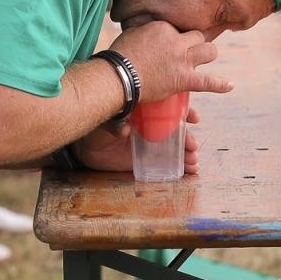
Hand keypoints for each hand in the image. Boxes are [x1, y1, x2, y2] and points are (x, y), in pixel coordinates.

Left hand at [73, 105, 203, 174]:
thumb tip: (125, 131)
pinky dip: (180, 166)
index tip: (195, 118)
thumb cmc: (96, 128)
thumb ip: (115, 124)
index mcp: (146, 112)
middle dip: (188, 138)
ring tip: (194, 161)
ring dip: (187, 153)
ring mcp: (150, 145)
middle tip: (193, 146)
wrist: (85, 147)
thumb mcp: (105, 121)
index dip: (184, 112)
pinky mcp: (146, 161)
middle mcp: (151, 128)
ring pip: (175, 148)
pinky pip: (166, 164)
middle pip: (176, 131)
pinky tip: (190, 170)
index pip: (170, 109)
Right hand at [108, 20, 229, 101]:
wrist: (118, 76)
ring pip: (209, 51)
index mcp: (163, 27)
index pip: (179, 27)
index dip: (178, 36)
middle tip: (189, 49)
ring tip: (204, 58)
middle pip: (198, 36)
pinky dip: (219, 84)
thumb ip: (143, 30)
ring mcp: (182, 60)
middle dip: (196, 42)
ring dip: (207, 54)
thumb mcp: (131, 33)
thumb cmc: (119, 57)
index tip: (172, 42)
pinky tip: (229, 85)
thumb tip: (145, 33)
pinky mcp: (183, 78)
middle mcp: (177, 41)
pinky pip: (207, 81)